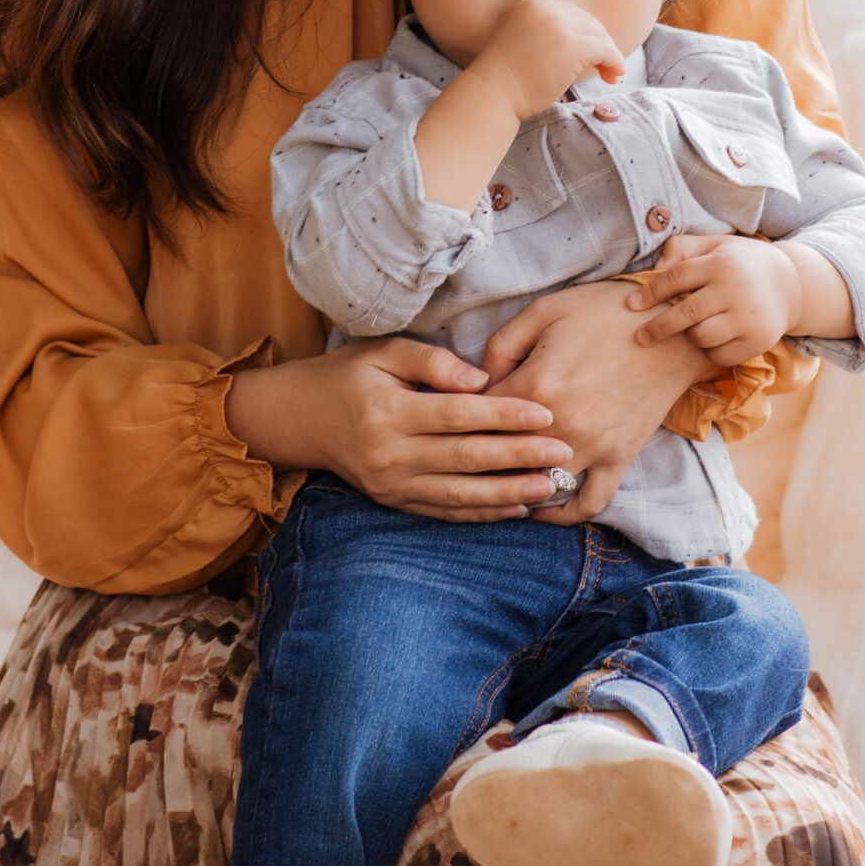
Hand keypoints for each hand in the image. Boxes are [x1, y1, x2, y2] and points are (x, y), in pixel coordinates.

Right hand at [224, 338, 573, 522]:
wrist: (301, 419)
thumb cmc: (349, 376)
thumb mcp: (383, 352)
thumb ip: (432, 361)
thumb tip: (480, 380)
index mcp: (387, 410)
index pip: (456, 415)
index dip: (503, 414)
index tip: (544, 413)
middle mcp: (390, 453)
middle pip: (465, 457)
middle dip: (518, 456)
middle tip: (563, 452)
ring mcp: (392, 484)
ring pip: (460, 494)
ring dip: (509, 493)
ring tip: (550, 486)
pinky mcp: (394, 502)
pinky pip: (444, 513)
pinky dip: (482, 513)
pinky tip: (516, 509)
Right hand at [470, 0, 624, 124]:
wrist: (493, 93)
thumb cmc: (506, 77)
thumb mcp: (522, 39)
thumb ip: (546, 29)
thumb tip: (586, 38)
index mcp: (532, 3)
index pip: (572, 13)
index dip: (587, 33)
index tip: (593, 54)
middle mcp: (546, 7)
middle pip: (588, 21)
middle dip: (601, 44)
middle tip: (608, 67)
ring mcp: (558, 24)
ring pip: (599, 35)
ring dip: (610, 55)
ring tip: (611, 74)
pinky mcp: (571, 44)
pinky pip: (605, 49)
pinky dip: (614, 62)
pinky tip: (614, 75)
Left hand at [479, 281, 706, 525]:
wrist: (674, 329)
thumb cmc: (605, 312)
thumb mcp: (544, 311)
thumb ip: (500, 346)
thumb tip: (477, 381)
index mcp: (536, 387)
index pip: (477, 417)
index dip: (458, 416)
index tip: (451, 416)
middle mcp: (560, 427)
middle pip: (500, 458)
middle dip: (477, 456)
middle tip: (460, 454)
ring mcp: (592, 449)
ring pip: (537, 485)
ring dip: (513, 485)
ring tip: (494, 480)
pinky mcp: (618, 459)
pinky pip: (588, 503)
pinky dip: (562, 514)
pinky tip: (540, 507)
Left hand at [628, 232, 798, 368]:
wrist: (792, 283)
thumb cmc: (742, 263)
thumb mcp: (716, 244)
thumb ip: (683, 248)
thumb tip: (656, 266)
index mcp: (721, 263)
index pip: (677, 278)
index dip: (650, 293)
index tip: (630, 304)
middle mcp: (736, 290)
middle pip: (686, 314)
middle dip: (658, 328)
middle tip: (639, 337)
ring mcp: (749, 317)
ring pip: (702, 337)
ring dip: (691, 336)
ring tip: (695, 327)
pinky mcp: (759, 340)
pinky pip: (720, 355)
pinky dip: (710, 350)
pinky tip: (714, 338)